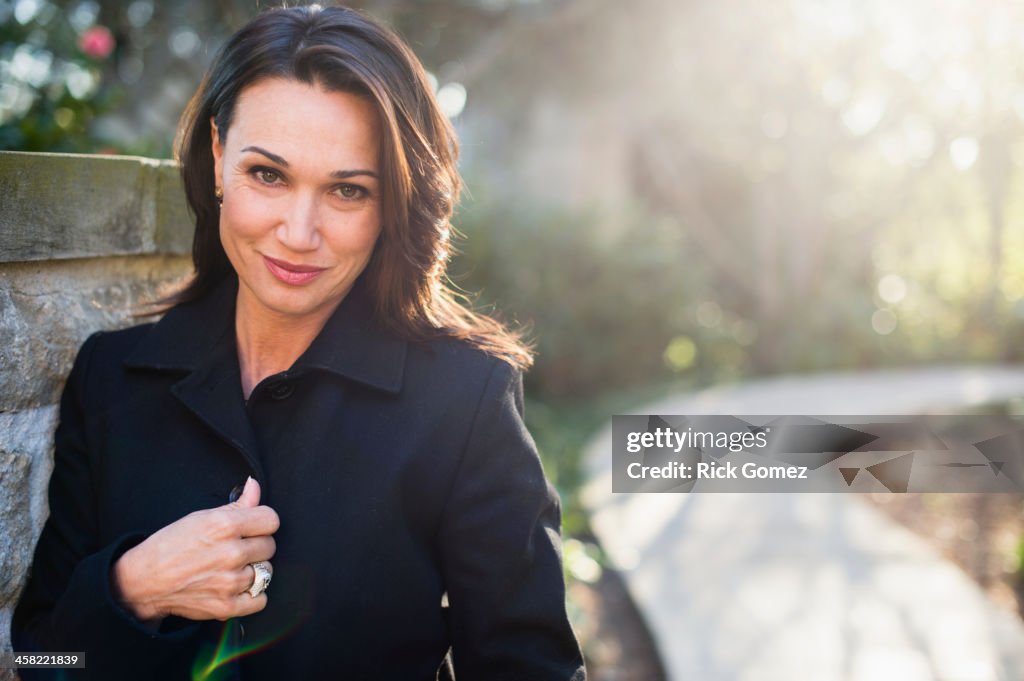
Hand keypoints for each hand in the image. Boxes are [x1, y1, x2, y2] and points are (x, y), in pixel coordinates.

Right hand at [110, 476, 278, 624]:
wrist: (144, 581)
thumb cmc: (170, 546)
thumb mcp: (200, 517)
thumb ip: (236, 504)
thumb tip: (255, 486)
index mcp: (225, 526)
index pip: (271, 520)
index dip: (261, 522)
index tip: (252, 527)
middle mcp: (231, 553)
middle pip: (270, 546)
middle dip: (256, 546)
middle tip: (236, 549)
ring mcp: (230, 582)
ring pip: (266, 572)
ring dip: (253, 570)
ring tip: (231, 568)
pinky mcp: (227, 606)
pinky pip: (260, 600)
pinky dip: (252, 596)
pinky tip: (236, 587)